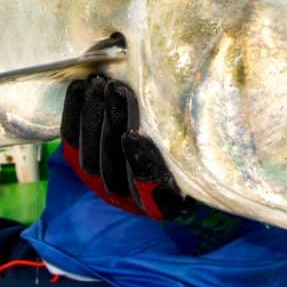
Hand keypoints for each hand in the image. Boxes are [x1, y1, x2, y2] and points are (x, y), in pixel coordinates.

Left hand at [60, 74, 194, 220]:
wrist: (166, 137)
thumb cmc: (191, 140)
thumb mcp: (199, 141)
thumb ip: (193, 133)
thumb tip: (214, 97)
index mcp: (166, 201)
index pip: (151, 193)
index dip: (141, 166)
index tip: (134, 136)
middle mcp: (131, 199)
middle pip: (114, 173)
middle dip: (114, 127)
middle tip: (117, 90)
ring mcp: (104, 182)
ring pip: (89, 161)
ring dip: (93, 118)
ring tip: (100, 84)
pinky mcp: (83, 163)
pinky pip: (72, 144)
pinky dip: (74, 114)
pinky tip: (80, 87)